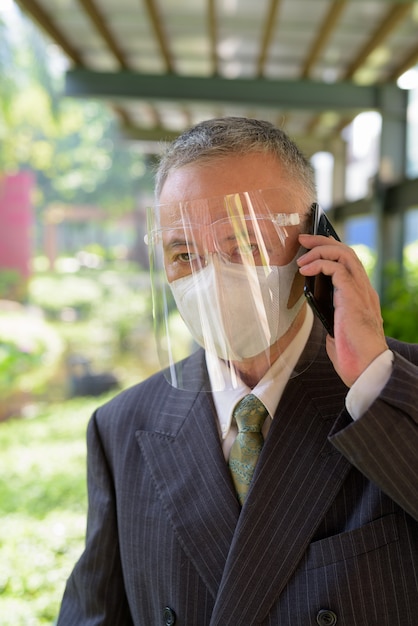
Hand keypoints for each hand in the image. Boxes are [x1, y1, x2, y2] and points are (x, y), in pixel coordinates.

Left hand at [297, 234, 387, 386]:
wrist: (366, 369)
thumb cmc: (352, 356)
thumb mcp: (336, 330)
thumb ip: (329, 316)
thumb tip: (314, 307)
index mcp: (361, 296)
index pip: (349, 263)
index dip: (331, 250)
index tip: (312, 247)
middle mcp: (363, 289)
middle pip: (347, 252)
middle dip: (323, 241)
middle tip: (303, 239)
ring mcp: (360, 292)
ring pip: (344, 254)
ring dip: (320, 250)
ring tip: (301, 256)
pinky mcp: (352, 297)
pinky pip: (337, 269)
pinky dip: (319, 265)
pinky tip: (305, 271)